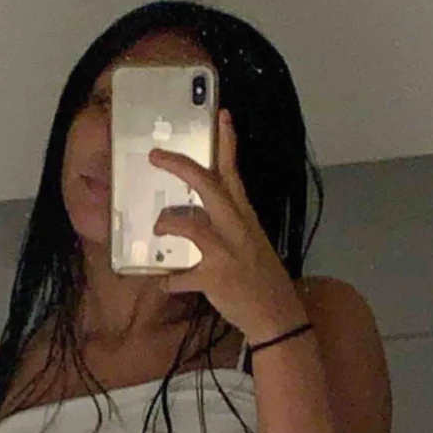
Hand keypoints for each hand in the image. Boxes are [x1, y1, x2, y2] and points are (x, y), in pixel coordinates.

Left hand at [149, 109, 308, 344]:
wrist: (277, 315)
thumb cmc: (261, 279)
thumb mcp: (251, 244)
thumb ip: (230, 228)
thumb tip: (201, 220)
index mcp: (246, 217)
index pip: (235, 174)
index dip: (227, 144)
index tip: (221, 116)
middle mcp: (237, 228)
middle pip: (208, 187)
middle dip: (180, 168)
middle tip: (156, 156)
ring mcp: (226, 252)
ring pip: (188, 226)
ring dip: (166, 226)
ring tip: (156, 230)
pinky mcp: (214, 278)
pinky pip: (178, 277)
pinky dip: (168, 281)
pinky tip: (165, 284)